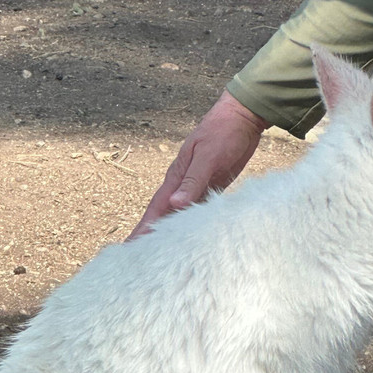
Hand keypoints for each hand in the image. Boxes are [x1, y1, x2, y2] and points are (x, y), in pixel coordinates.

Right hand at [129, 91, 267, 238]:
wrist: (241, 116)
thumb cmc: (223, 132)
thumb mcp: (208, 156)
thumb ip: (192, 181)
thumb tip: (174, 204)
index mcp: (176, 177)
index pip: (156, 209)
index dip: (143, 228)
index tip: (131, 248)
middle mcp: (182, 184)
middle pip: (163, 215)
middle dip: (149, 234)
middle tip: (136, 257)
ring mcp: (196, 185)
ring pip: (178, 214)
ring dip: (169, 232)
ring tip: (159, 251)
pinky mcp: (212, 186)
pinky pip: (197, 210)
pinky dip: (190, 224)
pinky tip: (188, 235)